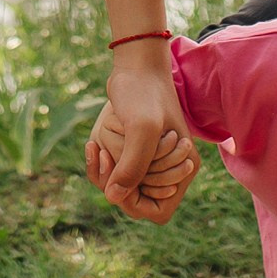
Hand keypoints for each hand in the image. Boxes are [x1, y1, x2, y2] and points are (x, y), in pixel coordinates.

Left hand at [84, 51, 197, 224]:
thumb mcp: (141, 127)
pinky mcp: (135, 151)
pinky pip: (115, 172)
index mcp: (183, 168)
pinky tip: (93, 145)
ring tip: (98, 147)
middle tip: (104, 154)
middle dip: (116, 184)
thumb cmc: (144, 92)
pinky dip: (100, 164)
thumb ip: (132, 165)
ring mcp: (152, 161)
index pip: (158, 211)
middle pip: (137, 201)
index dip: (135, 203)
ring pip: (123, 188)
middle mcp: (169, 169)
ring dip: (105, 174)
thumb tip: (113, 199)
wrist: (136, 66)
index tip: (120, 177)